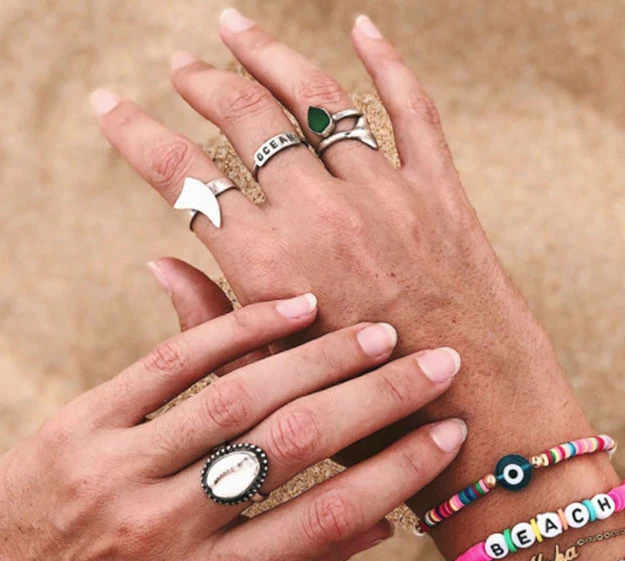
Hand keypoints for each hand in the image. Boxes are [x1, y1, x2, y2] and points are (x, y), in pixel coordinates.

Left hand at [0, 295, 464, 560]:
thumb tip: (385, 524)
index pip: (325, 518)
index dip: (397, 472)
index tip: (447, 433)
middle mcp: (166, 525)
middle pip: (292, 445)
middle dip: (377, 399)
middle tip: (434, 364)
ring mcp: (121, 464)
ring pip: (240, 394)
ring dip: (320, 358)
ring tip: (379, 335)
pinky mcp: (87, 418)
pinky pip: (173, 359)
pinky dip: (239, 327)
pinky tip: (296, 309)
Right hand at [92, 11, 591, 556]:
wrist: (475, 417)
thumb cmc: (371, 416)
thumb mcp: (273, 383)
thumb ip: (212, 320)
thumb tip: (159, 263)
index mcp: (270, 266)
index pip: (183, 177)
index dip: (135, 135)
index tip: (108, 107)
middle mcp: (323, 216)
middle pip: (246, 119)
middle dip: (202, 83)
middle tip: (181, 67)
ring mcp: (386, 197)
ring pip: (318, 98)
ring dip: (270, 55)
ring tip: (235, 28)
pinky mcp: (440, 194)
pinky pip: (413, 110)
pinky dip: (388, 64)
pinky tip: (364, 27)